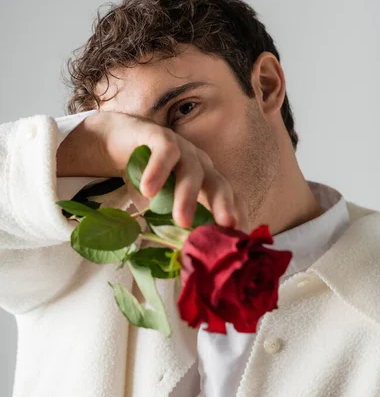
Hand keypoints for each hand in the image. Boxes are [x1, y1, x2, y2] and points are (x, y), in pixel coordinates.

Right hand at [84, 110, 248, 230]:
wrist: (120, 142)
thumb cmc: (148, 180)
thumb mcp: (162, 205)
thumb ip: (172, 226)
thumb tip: (180, 260)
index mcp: (208, 182)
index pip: (231, 201)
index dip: (238, 219)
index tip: (242, 242)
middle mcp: (201, 165)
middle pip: (220, 185)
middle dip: (225, 206)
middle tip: (227, 227)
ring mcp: (183, 150)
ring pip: (192, 171)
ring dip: (187, 196)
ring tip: (181, 221)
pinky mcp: (160, 136)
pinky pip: (164, 152)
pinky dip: (158, 170)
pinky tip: (148, 191)